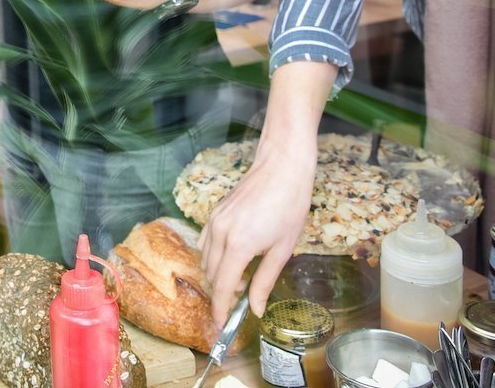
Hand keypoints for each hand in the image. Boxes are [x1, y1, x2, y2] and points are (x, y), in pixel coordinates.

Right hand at [198, 131, 316, 325]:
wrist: (282, 168)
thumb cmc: (289, 206)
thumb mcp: (282, 249)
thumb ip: (264, 281)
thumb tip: (254, 308)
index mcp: (239, 245)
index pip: (223, 287)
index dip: (220, 310)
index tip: (221, 327)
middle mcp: (220, 233)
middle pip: (211, 275)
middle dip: (222, 292)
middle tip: (242, 298)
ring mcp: (214, 220)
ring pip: (205, 259)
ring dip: (218, 274)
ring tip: (243, 275)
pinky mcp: (214, 212)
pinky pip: (205, 242)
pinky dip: (214, 255)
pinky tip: (234, 255)